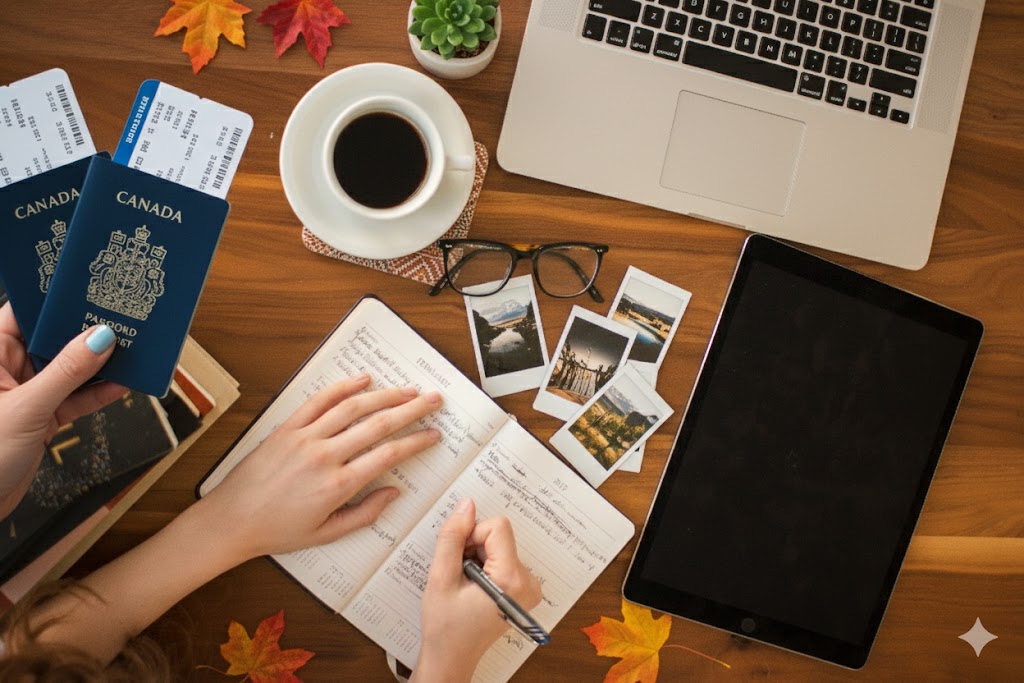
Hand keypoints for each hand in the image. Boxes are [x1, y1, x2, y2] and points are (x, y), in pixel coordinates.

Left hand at [0, 303, 125, 517]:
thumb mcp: (26, 409)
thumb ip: (65, 373)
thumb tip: (99, 338)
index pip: (25, 313)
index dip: (56, 300)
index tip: (91, 289)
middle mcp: (6, 368)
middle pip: (53, 338)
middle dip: (87, 331)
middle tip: (123, 318)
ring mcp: (25, 392)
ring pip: (69, 369)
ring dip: (99, 364)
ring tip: (133, 349)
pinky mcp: (41, 416)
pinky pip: (75, 397)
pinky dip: (98, 393)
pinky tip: (124, 384)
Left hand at [200, 374, 441, 561]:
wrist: (232, 520)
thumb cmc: (278, 531)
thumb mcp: (327, 534)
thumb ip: (364, 514)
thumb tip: (393, 493)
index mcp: (338, 486)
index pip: (388, 455)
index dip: (416, 442)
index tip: (433, 434)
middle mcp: (324, 456)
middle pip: (378, 425)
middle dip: (411, 410)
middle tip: (433, 400)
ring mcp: (305, 438)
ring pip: (353, 407)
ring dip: (385, 395)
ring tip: (407, 390)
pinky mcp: (287, 428)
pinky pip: (319, 401)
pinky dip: (343, 387)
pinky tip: (363, 380)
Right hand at [414, 498, 542, 682]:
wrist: (451, 657)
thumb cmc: (445, 626)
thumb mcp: (441, 578)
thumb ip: (452, 537)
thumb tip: (467, 505)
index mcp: (512, 579)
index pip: (497, 527)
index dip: (471, 536)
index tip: (459, 560)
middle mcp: (528, 582)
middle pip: (499, 536)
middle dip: (474, 549)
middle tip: (460, 577)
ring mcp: (529, 587)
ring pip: (499, 546)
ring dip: (478, 558)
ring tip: (466, 586)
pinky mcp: (523, 589)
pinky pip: (503, 558)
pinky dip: (485, 566)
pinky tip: (474, 588)